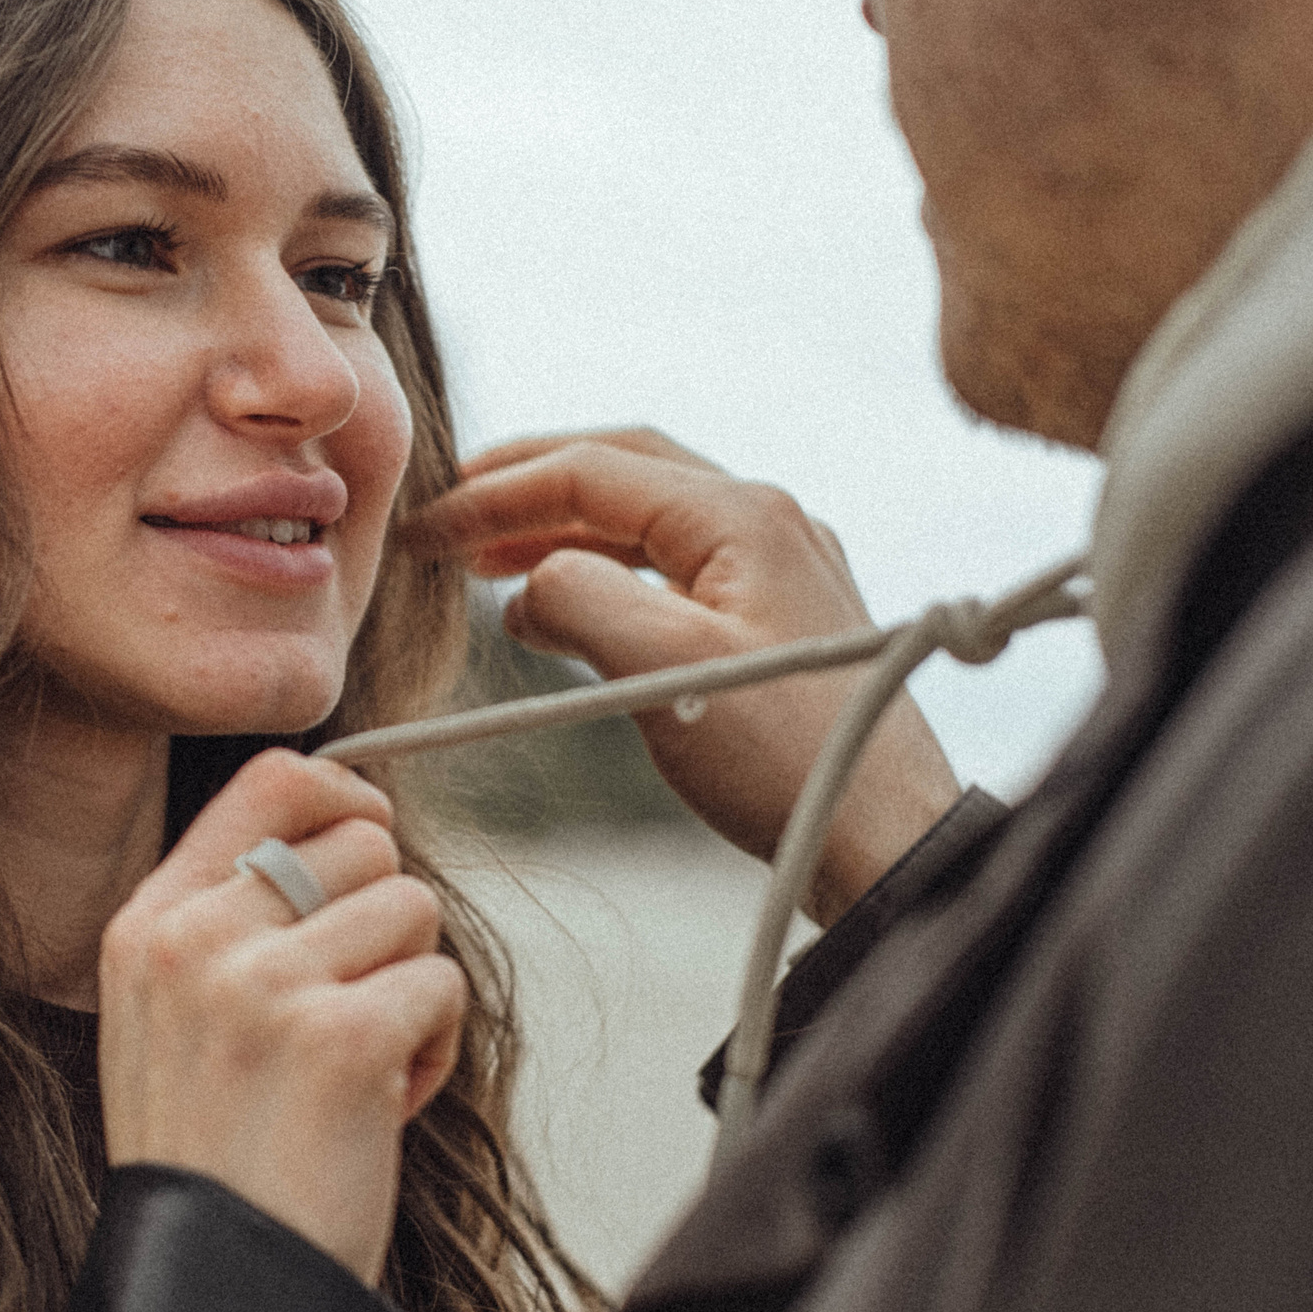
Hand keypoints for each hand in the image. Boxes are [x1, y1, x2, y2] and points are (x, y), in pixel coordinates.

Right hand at [98, 749, 465, 1285]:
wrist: (218, 1300)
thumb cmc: (219, 1162)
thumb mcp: (174, 1017)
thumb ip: (235, 919)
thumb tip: (353, 820)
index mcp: (149, 925)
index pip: (271, 778)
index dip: (346, 796)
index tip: (370, 838)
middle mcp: (197, 942)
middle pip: (365, 841)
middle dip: (383, 920)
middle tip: (346, 1010)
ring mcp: (265, 987)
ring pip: (415, 908)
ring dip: (410, 989)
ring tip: (355, 1070)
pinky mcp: (341, 1039)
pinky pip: (440, 986)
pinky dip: (431, 1053)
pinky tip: (377, 1111)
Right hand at [408, 428, 959, 922]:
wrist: (887, 841)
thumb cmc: (786, 760)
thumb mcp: (659, 670)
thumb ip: (578, 601)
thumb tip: (531, 587)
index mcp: (740, 515)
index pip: (591, 470)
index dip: (495, 494)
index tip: (425, 530)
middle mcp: (765, 522)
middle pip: (622, 470)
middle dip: (528, 485)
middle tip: (452, 511)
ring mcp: (778, 568)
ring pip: (646, 521)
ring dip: (563, 533)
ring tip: (488, 566)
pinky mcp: (780, 619)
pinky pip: (672, 569)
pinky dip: (604, 576)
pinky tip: (561, 614)